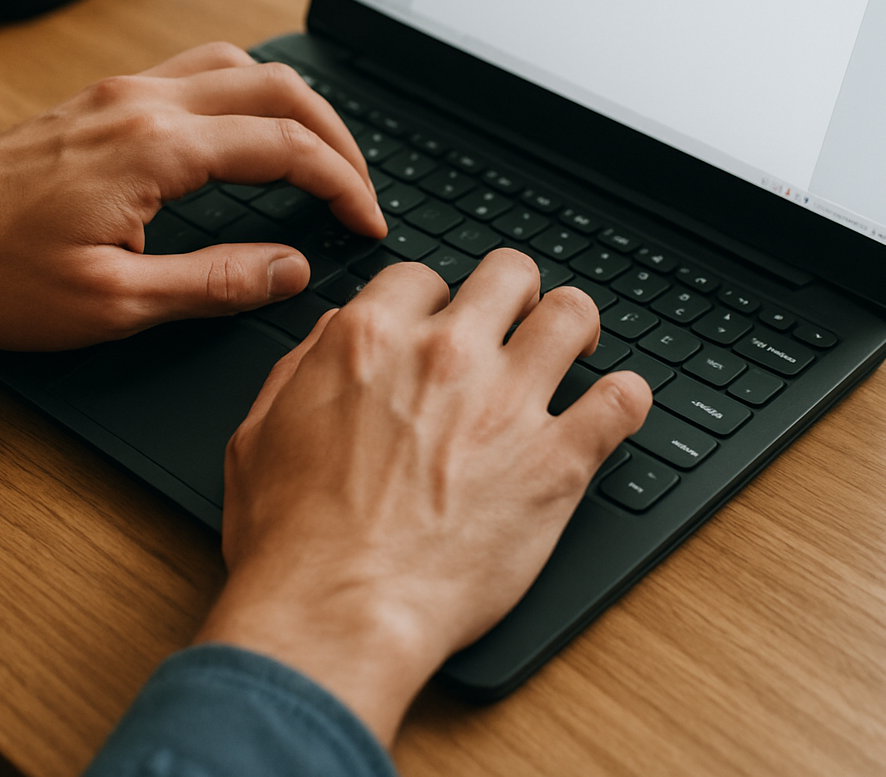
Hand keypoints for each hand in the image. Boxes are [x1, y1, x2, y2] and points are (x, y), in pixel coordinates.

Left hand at [0, 42, 384, 349]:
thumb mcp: (113, 302)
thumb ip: (215, 283)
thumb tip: (289, 269)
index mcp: (155, 147)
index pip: (285, 146)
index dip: (342, 184)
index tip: (366, 221)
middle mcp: (144, 102)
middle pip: (278, 87)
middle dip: (337, 136)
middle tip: (362, 186)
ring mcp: (123, 92)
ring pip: (241, 64)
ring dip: (296, 103)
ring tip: (323, 150)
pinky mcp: (106, 99)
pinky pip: (200, 69)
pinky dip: (249, 91)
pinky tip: (252, 125)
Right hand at [195, 249, 651, 744]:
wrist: (338, 610)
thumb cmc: (293, 538)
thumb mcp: (261, 432)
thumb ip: (305, 367)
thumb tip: (336, 335)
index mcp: (372, 339)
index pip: (423, 277)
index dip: (434, 300)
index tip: (442, 322)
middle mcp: (445, 355)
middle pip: (507, 274)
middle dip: (512, 292)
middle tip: (515, 321)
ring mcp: (507, 402)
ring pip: (570, 314)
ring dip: (574, 326)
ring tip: (575, 347)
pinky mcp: (557, 461)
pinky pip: (621, 401)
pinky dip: (624, 398)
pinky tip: (615, 405)